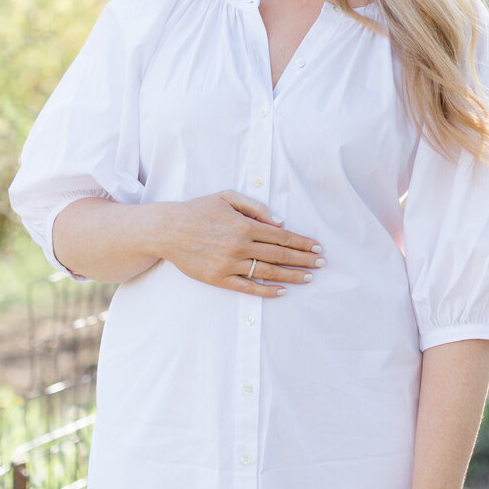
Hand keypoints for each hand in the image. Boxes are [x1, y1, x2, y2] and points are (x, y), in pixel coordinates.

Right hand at [157, 190, 323, 298]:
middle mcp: (239, 246)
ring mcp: (229, 264)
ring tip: (308, 278)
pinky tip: (282, 291)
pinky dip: (266, 290)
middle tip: (321, 264)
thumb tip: (279, 222)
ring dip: (291, 276)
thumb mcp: (227, 197)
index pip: (281, 236)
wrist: (167, 229)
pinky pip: (247, 287)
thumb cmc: (198, 210)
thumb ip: (255, 207)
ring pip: (268, 272)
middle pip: (279, 255)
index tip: (317, 247)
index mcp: (244, 225)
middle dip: (303, 260)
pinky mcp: (218, 278)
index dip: (301, 242)